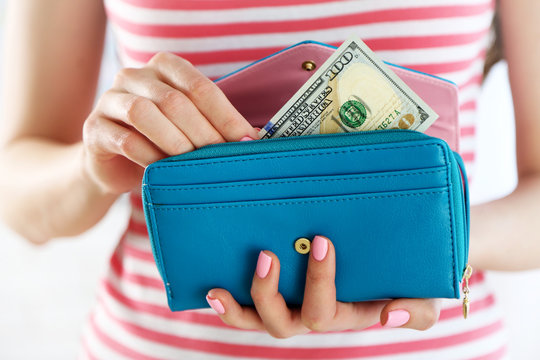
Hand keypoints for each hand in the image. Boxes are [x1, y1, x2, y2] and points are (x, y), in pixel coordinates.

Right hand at [81, 52, 258, 194]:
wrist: (113, 165)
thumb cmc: (160, 143)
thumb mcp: (189, 129)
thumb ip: (215, 126)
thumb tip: (255, 139)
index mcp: (164, 68)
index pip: (200, 86)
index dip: (226, 116)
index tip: (246, 141)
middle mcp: (135, 76)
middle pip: (175, 100)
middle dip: (204, 132)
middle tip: (222, 158)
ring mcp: (111, 99)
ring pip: (144, 113)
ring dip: (174, 142)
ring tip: (191, 163)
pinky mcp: (95, 127)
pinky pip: (124, 139)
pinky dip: (148, 156)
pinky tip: (162, 170)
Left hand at [206, 236, 440, 337]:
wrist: (394, 262)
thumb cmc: (407, 279)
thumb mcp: (423, 295)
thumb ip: (417, 311)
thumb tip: (390, 316)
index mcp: (343, 314)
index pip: (325, 311)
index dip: (319, 283)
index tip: (322, 241)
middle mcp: (311, 314)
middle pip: (283, 322)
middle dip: (269, 293)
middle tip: (267, 255)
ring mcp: (290, 304)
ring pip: (257, 321)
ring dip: (238, 308)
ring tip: (219, 289)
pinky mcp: (276, 292)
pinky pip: (245, 308)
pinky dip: (227, 304)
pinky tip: (211, 288)